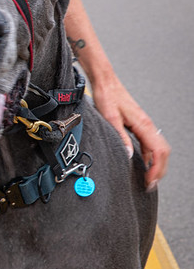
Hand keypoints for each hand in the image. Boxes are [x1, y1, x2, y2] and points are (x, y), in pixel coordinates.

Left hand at [91, 75, 169, 190]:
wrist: (106, 83)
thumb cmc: (107, 97)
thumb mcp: (110, 119)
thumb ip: (120, 138)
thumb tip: (130, 156)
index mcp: (143, 124)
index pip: (159, 151)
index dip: (157, 169)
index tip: (149, 181)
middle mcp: (147, 125)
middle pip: (163, 152)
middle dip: (159, 170)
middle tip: (150, 185)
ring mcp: (144, 125)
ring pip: (158, 149)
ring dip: (156, 165)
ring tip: (148, 179)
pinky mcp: (139, 125)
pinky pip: (150, 144)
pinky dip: (150, 157)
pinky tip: (143, 164)